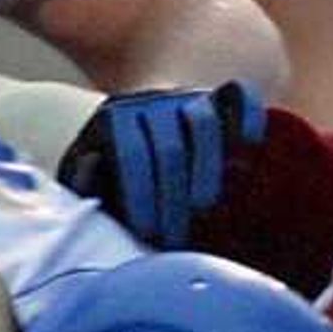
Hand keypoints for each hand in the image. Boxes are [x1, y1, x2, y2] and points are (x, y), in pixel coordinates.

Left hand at [58, 84, 262, 248]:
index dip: (140, 194)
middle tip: (175, 238)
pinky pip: (241, 96)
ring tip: (204, 206)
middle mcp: (155, 101)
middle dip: (172, 198)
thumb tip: (93, 169)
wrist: (142, 102)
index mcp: (117, 114)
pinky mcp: (221, 93)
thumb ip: (82, 175)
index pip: (131, 154)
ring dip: (207, 166)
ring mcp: (192, 95)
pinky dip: (249, 115)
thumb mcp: (86, 160)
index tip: (145, 231)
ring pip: (204, 123)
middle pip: (170, 148)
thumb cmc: (112, 152)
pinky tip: (250, 144)